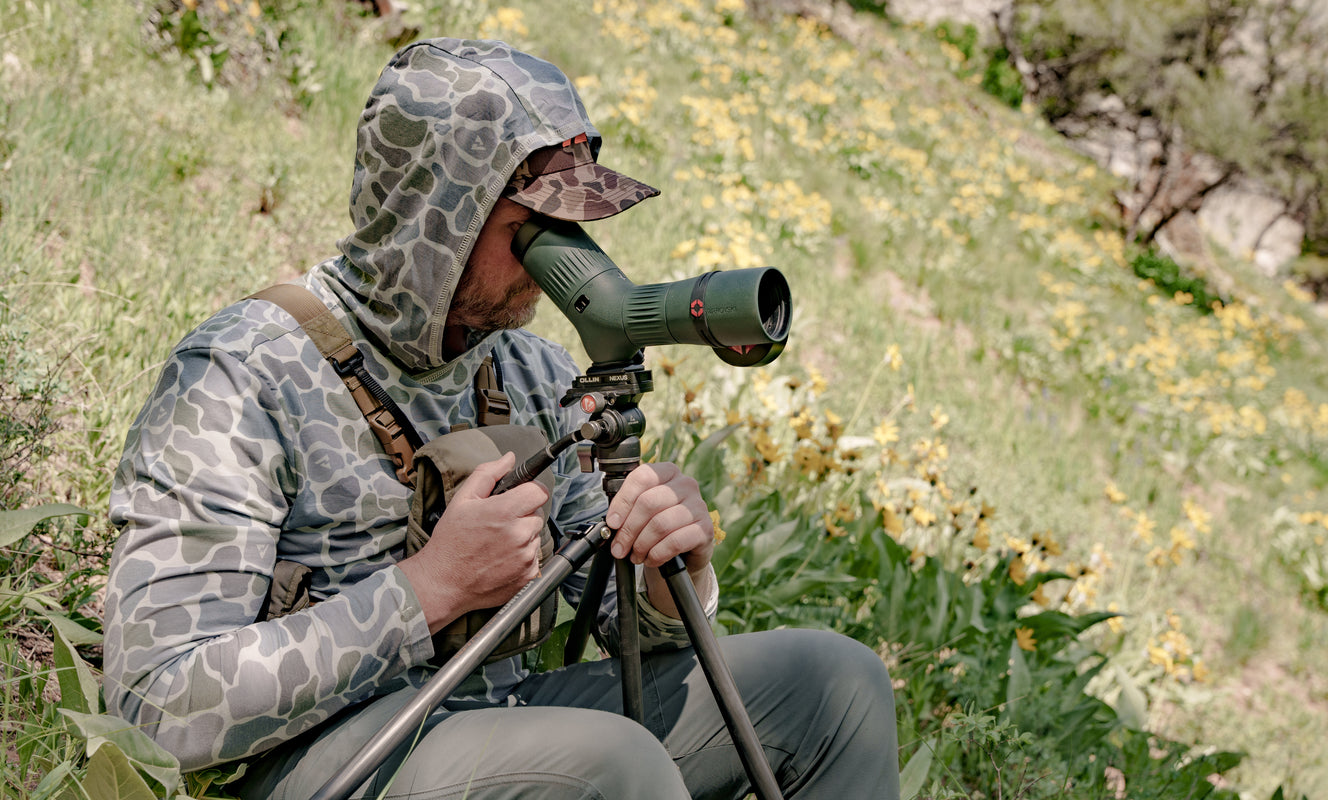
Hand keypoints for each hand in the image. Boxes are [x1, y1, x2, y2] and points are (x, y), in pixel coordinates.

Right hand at [397, 452, 549, 633]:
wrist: (443, 583)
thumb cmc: (450, 542)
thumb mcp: (462, 500)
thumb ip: (487, 475)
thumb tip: (508, 459)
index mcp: (504, 512)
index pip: (538, 491)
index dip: (529, 492)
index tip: (519, 497)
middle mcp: (519, 534)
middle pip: (537, 514)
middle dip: (522, 516)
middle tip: (498, 525)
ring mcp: (525, 557)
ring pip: (535, 536)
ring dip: (522, 537)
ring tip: (496, 544)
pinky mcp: (528, 576)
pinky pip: (534, 558)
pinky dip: (522, 558)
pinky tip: (501, 560)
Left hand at [605, 462, 712, 576]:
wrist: (685, 549)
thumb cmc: (660, 524)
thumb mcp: (643, 511)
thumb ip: (627, 510)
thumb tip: (612, 524)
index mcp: (668, 472)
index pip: (642, 477)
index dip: (623, 502)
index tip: (612, 523)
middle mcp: (686, 484)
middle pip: (649, 503)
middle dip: (629, 529)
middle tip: (619, 548)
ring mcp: (698, 506)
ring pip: (660, 524)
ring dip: (642, 545)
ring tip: (635, 555)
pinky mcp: (705, 529)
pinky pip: (675, 541)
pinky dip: (657, 554)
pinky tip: (651, 559)